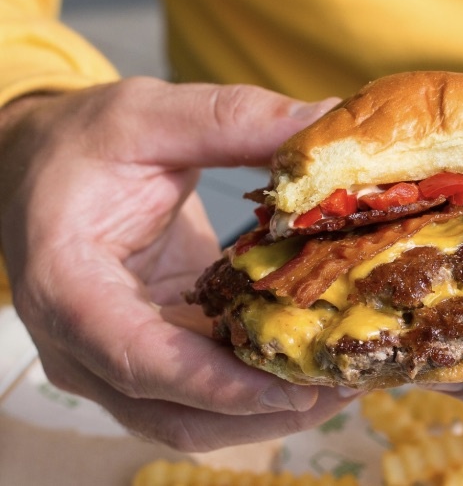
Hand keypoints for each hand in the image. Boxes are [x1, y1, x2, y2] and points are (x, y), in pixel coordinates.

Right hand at [0, 78, 350, 450]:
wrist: (43, 166)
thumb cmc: (81, 143)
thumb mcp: (146, 116)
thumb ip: (231, 120)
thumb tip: (325, 120)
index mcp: (66, 287)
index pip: (137, 359)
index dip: (217, 384)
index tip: (293, 389)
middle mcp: (85, 345)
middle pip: (176, 413)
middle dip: (265, 413)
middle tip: (347, 386)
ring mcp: (119, 360)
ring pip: (196, 419)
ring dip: (271, 412)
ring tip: (345, 382)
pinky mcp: (155, 353)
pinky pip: (207, 392)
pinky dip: (260, 387)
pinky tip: (314, 361)